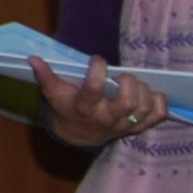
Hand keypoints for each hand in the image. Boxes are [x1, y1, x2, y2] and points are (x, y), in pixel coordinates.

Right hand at [28, 54, 162, 149]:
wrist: (79, 134)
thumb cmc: (67, 107)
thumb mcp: (54, 93)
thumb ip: (45, 76)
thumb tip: (33, 58)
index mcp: (84, 109)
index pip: (94, 90)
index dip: (98, 71)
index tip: (97, 60)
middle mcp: (106, 120)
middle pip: (127, 102)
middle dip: (128, 82)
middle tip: (122, 75)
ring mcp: (124, 125)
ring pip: (143, 108)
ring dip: (143, 90)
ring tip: (133, 82)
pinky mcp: (138, 128)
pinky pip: (157, 116)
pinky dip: (159, 102)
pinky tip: (150, 93)